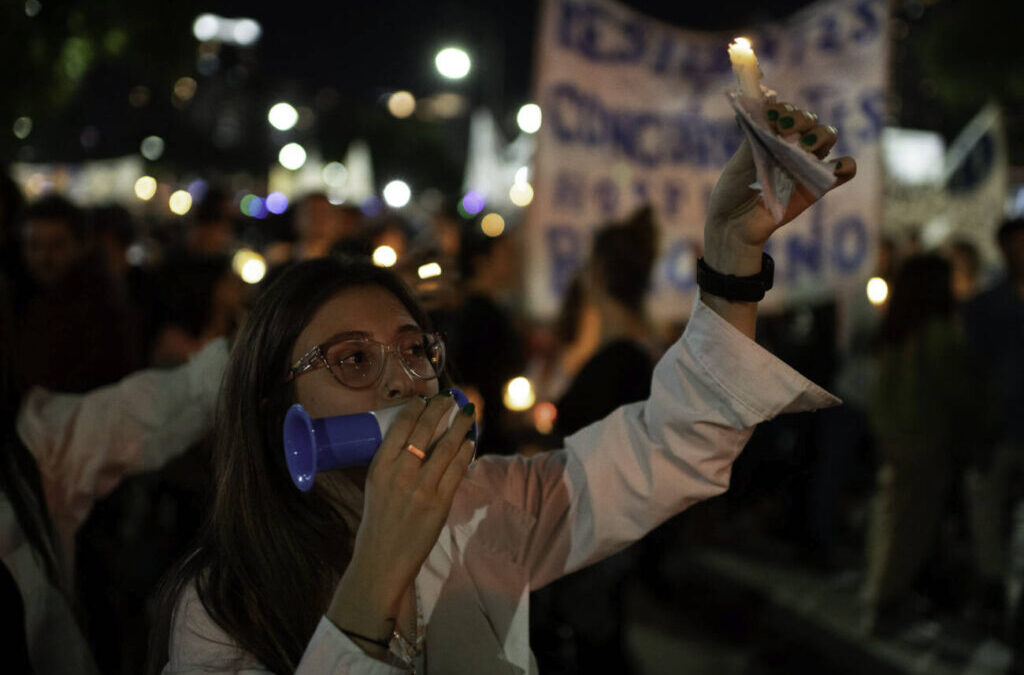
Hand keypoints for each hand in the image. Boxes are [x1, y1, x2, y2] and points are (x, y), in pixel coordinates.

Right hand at [327, 393, 475, 650]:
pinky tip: (470, 443)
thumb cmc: (378, 523)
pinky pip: (457, 470)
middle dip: (442, 409)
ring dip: (460, 426)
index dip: (416, 408)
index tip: (426, 399)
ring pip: (446, 447)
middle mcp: (400, 473)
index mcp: (379, 467)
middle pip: (425, 430)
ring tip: (468, 413)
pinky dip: (466, 452)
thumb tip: (418, 439)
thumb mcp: (375, 486)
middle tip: (452, 397)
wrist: (382, 561)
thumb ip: (393, 463)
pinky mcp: (440, 503)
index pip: (400, 426)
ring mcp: (422, 488)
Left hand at [704, 102, 856, 276]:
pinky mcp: (819, 185)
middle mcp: (793, 145)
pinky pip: (845, 169)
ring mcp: (807, 164)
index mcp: (773, 135)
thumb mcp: (739, 161)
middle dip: (801, 119)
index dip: (783, 109)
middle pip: (811, 120)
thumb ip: (755, 136)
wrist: (734, 225)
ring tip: (803, 149)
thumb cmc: (733, 191)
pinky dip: (845, 165)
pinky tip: (832, 168)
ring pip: (828, 136)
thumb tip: (765, 108)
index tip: (770, 116)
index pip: (788, 111)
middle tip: (785, 130)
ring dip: (819, 136)